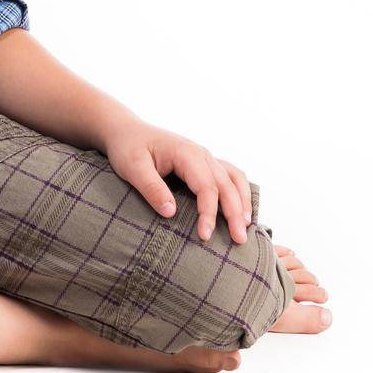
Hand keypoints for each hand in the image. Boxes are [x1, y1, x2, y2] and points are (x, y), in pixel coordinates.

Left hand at [101, 116, 254, 245]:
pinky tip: (242, 209)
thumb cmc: (127, 148)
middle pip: (226, 185)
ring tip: (247, 228)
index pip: (206, 186)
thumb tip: (172, 213)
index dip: (209, 212)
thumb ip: (151, 188)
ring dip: (243, 202)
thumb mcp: (132, 167)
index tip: (204, 236)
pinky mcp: (203, 163)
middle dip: (235, 213)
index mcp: (186, 153)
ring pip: (234, 178)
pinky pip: (230, 175)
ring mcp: (205, 157)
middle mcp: (201, 153)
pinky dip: (240, 192)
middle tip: (239, 241)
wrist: (126, 131)